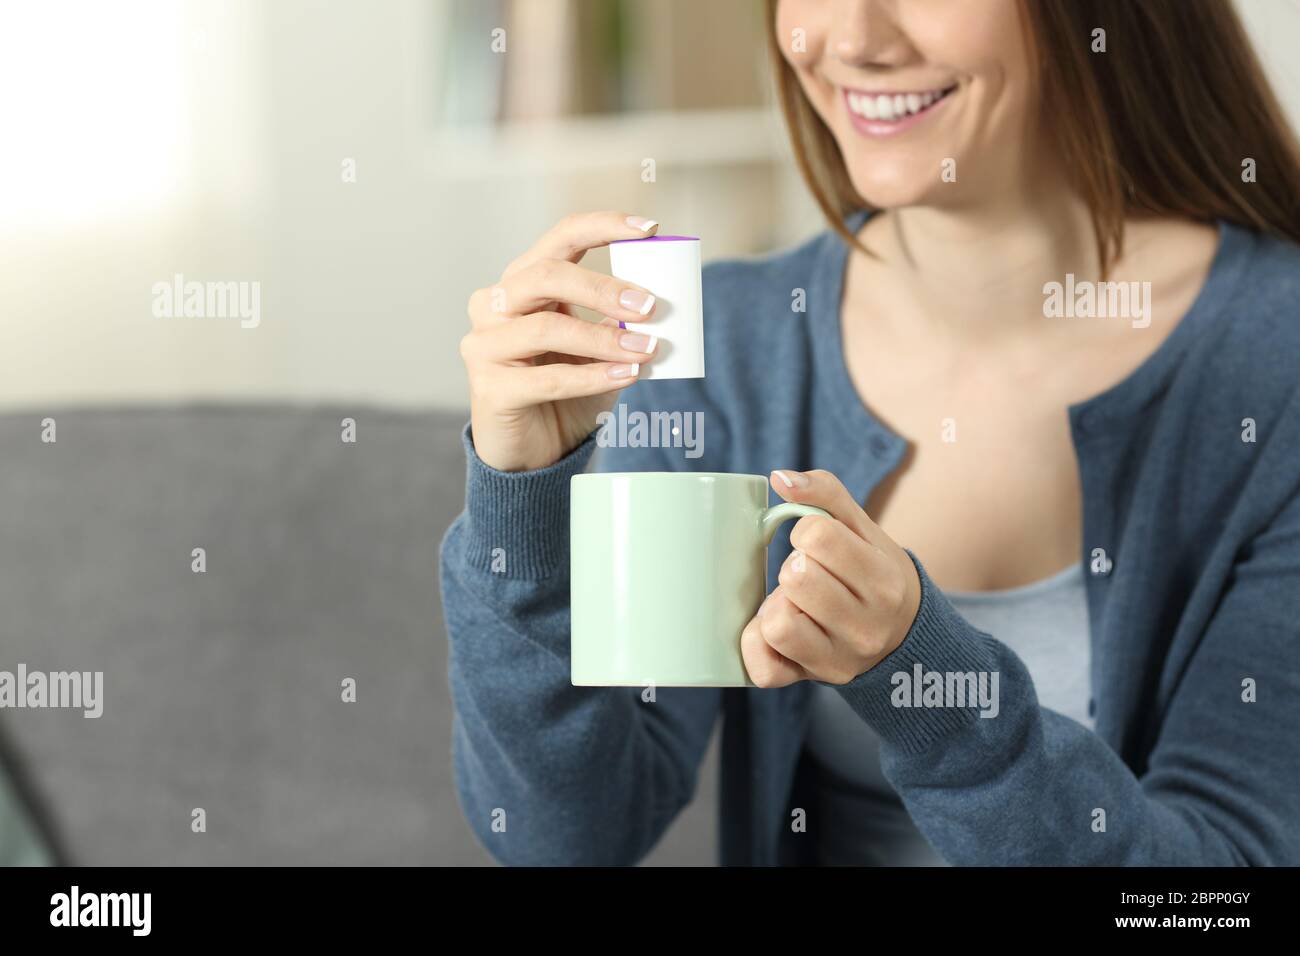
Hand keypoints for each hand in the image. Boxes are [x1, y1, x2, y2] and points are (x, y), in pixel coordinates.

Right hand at [461, 211, 664, 472]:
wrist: (535, 452)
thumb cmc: (566, 393)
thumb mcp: (599, 350)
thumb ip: (620, 324)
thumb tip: (659, 304)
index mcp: (523, 282)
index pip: (561, 238)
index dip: (604, 226)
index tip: (650, 229)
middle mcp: (494, 305)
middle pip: (547, 275)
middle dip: (604, 288)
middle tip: (650, 306)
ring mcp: (485, 345)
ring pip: (547, 328)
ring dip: (604, 338)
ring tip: (646, 349)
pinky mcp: (489, 388)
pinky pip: (548, 378)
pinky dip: (594, 376)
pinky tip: (627, 375)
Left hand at [740, 469, 922, 687]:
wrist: (902, 638)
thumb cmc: (873, 573)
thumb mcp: (863, 529)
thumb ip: (825, 493)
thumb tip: (779, 478)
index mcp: (884, 582)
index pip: (816, 536)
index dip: (807, 532)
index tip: (820, 546)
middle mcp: (867, 627)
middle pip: (794, 577)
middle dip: (793, 567)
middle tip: (808, 576)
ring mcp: (839, 661)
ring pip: (776, 622)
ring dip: (776, 605)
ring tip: (795, 603)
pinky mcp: (810, 681)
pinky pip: (763, 668)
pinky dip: (757, 645)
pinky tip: (774, 630)